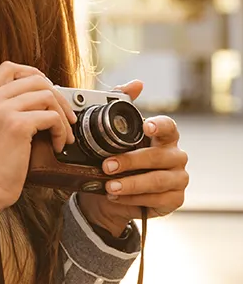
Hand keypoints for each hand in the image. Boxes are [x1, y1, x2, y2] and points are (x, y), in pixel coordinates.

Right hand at [0, 61, 75, 238]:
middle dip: (57, 95)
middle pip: (34, 78)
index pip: (10, 68)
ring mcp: (1, 110)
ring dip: (62, 114)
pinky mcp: (16, 125)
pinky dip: (62, 131)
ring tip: (63, 133)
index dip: (34, 74)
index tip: (47, 91)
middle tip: (65, 116)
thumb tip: (41, 98)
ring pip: (47, 95)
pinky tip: (58, 145)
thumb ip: (4, 108)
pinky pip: (52, 117)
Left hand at [76, 80, 188, 235]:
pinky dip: (133, 198)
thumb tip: (136, 84)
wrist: (112, 192)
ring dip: (130, 184)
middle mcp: (175, 156)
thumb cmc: (119, 158)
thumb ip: (123, 105)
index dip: (160, 126)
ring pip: (157, 181)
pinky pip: (156, 200)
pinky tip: (116, 197)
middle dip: (130, 162)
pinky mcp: (174, 199)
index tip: (146, 127)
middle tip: (106, 165)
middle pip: (158, 157)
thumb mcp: (115, 134)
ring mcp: (178, 179)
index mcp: (164, 137)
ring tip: (109, 186)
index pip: (169, 127)